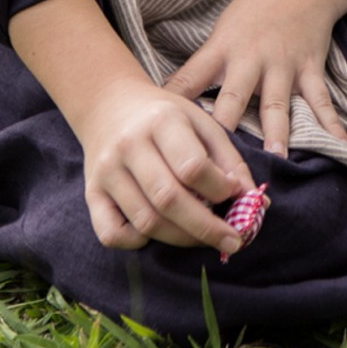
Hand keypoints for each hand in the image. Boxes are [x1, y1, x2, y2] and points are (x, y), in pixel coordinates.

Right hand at [71, 77, 254, 252]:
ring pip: (145, 221)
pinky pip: (111, 234)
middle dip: (206, 228)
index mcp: (162, 121)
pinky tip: (158, 232)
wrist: (110, 105)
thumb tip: (255, 202)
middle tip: (233, 241)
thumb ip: (230, 160)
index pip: (192, 166)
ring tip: (202, 237)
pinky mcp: (91, 194)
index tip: (236, 196)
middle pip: (169, 199)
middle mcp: (129, 146)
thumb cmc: (166, 117)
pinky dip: (138, 242)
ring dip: (181, 238)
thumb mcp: (202, 123)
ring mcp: (106, 172)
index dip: (219, 188)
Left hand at [164, 0, 346, 155]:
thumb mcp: (222, 32)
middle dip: (225, 127)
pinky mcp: (310, 69)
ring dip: (277, 133)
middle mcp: (251, 59)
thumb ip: (204, 68)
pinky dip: (332, 124)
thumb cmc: (255, 10)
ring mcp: (283, 65)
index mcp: (222, 49)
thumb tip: (172, 102)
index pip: (189, 78)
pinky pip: (321, 101)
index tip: (161, 129)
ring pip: (277, 104)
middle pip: (233, 97)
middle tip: (217, 160)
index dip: (174, 101)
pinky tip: (342, 146)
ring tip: (276, 160)